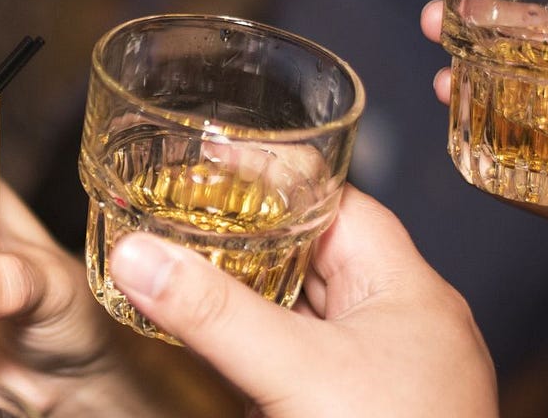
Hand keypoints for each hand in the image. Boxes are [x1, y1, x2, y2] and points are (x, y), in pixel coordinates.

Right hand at [0, 186, 496, 416]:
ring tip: (184, 264)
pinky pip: (299, 360)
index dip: (274, 174)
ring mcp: (381, 376)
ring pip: (303, 311)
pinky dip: (256, 342)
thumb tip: (137, 254)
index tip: (211, 156)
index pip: (338, 200)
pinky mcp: (355, 414)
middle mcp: (402, 328)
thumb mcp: (295, 373)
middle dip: (245, 230)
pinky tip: (217, 342)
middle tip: (178, 209)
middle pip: (314, 254)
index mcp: (410, 292)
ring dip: (246, 289)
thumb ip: (212, 313)